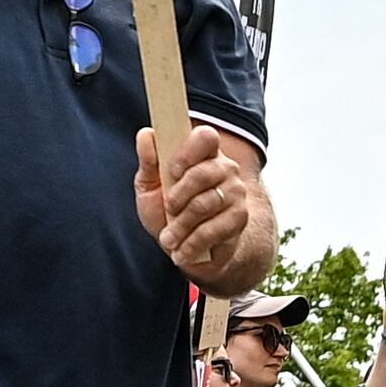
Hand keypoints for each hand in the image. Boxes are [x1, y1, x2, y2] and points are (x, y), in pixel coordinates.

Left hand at [132, 133, 271, 291]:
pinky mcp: (239, 219)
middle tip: (167, 210)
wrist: (188, 247)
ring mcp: (235, 193)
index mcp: (203, 153)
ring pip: (204, 205)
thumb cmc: (168, 211)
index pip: (206, 137)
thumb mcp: (150, 185)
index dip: (188, 152)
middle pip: (203, 173)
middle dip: (178, 196)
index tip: (171, 170)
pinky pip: (213, 230)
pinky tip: (180, 252)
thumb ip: (148, 161)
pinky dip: (191, 244)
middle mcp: (225, 169)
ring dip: (180, 226)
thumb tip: (146, 134)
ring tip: (168, 238)